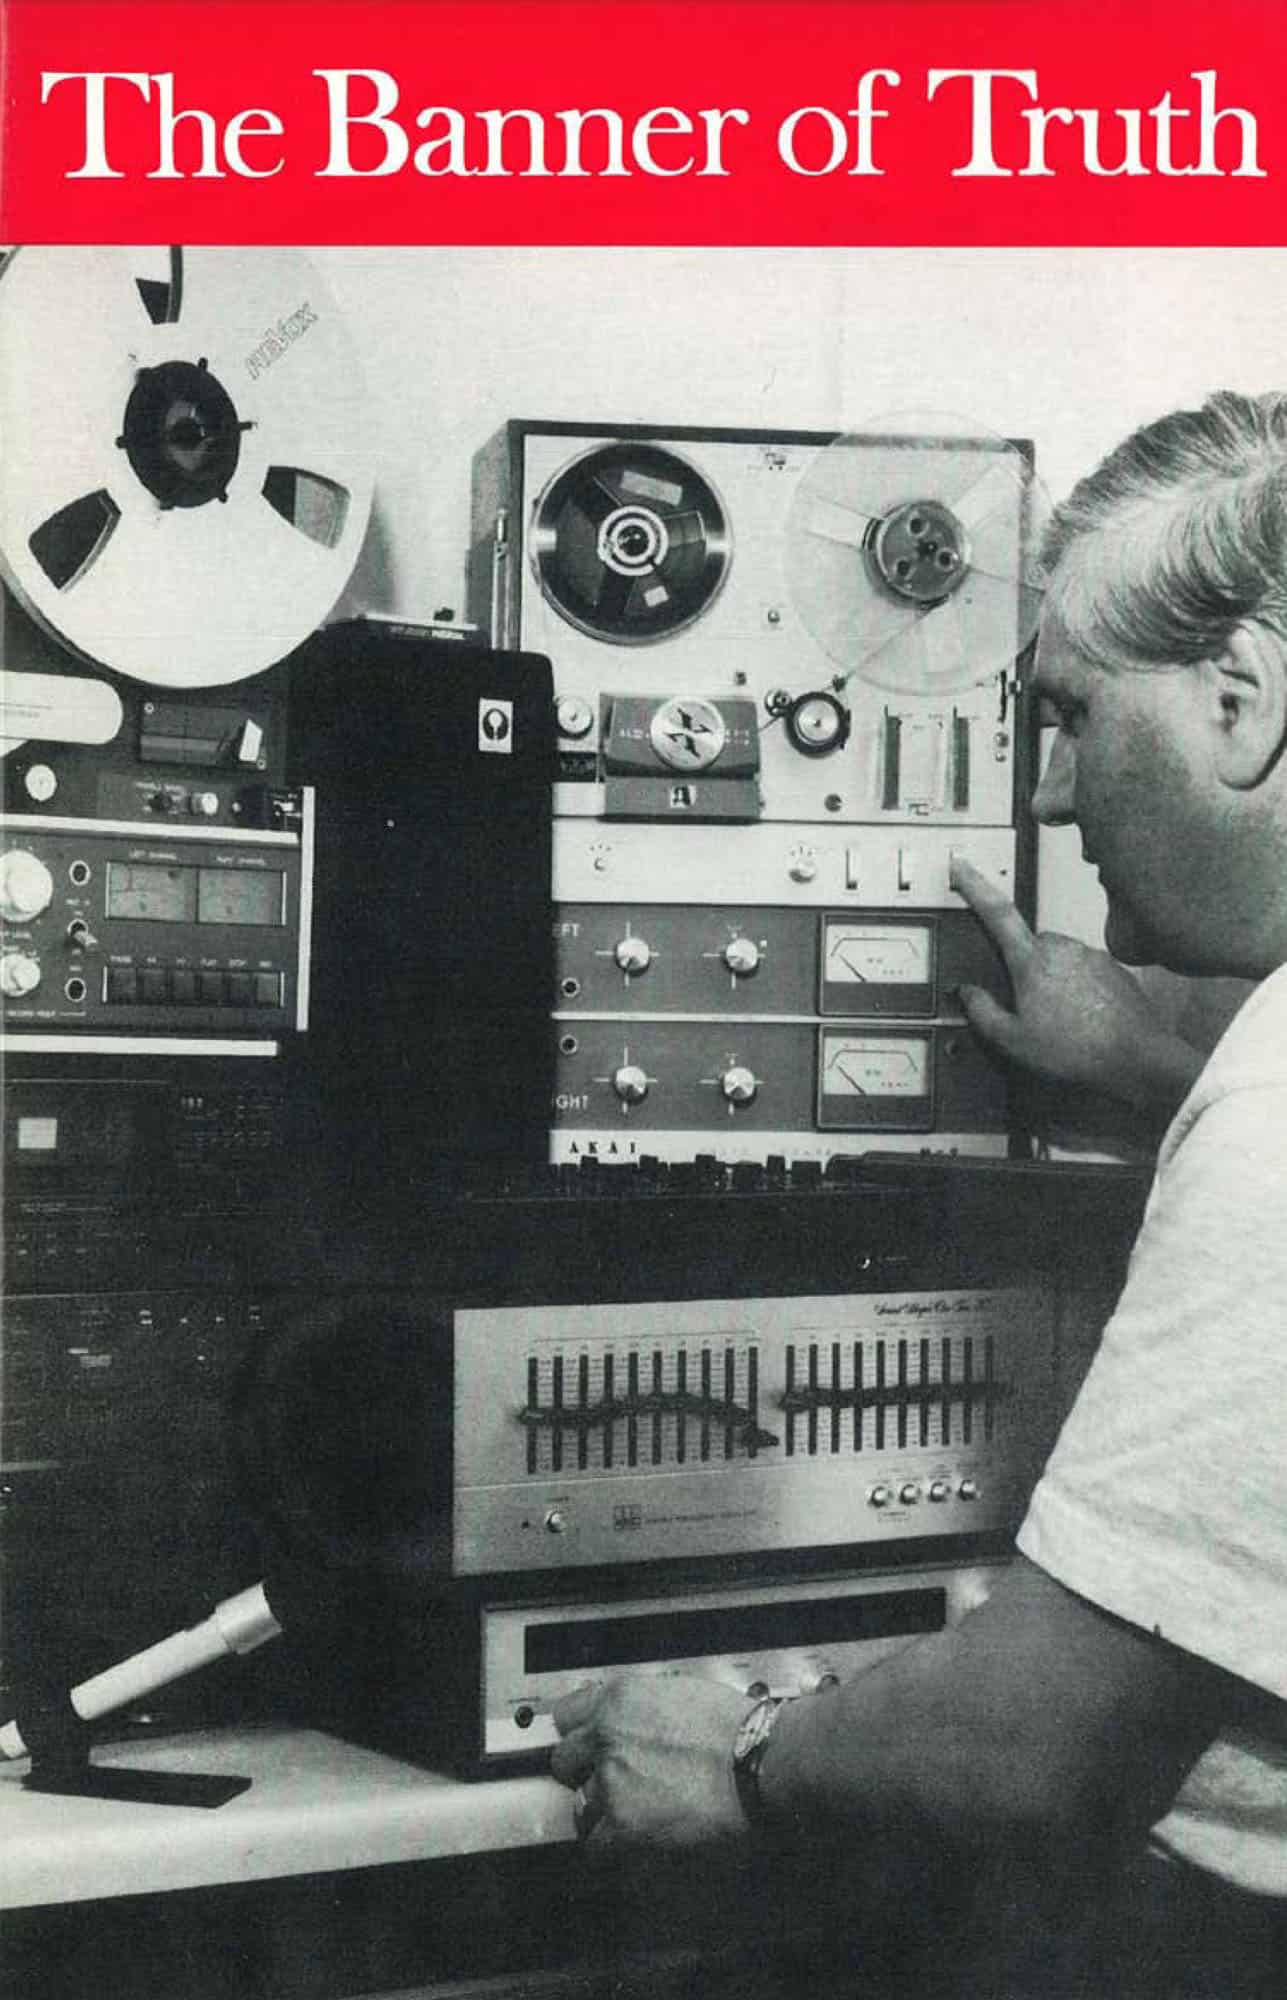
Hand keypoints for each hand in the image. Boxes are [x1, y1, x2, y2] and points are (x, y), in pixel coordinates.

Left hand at [550, 1674, 753, 1850]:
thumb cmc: (738, 1730)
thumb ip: (642, 1709)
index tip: (585, 1748)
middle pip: (564, 1761)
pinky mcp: (622, 1824)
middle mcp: (606, 1736)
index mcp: (620, 1699)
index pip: (565, 1716)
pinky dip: (615, 1847)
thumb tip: (629, 1724)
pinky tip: (639, 1841)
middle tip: (613, 1784)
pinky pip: (597, 1844)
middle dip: (585, 1774)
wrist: (760, 1761)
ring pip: (581, 1806)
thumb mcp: (680, 1694)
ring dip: (602, 1812)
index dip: (578, 1736)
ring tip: (634, 1816)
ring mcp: (611, 1781)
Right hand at [950, 858, 1204, 1113]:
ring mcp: (1091, 955)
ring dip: (1051, 979)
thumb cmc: (1075, 1050)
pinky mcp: (1113, 967)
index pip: (997, 914)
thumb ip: (983, 1012)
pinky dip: (1077, 988)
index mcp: (1032, 961)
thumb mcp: (1013, 1040)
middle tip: (1027, 1006)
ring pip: (1058, 957)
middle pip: (1030, 943)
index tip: (961, 866)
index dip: (975, 887)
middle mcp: (1062, 948)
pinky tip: (1082, 1018)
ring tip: (1059, 1020)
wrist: (1136, 1057)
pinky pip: (1084, 969)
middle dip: (1023, 966)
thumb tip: (969, 993)